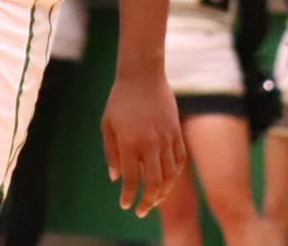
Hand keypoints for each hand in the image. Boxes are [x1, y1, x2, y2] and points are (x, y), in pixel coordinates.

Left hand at [100, 68, 186, 219]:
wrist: (142, 76)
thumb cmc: (120, 100)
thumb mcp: (107, 125)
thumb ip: (111, 153)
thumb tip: (116, 178)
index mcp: (129, 142)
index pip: (131, 179)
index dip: (128, 195)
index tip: (125, 204)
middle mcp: (150, 143)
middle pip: (154, 182)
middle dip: (148, 202)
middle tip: (142, 211)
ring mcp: (166, 138)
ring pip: (170, 174)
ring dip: (163, 192)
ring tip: (155, 200)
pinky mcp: (176, 132)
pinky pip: (179, 160)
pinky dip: (174, 175)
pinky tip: (167, 181)